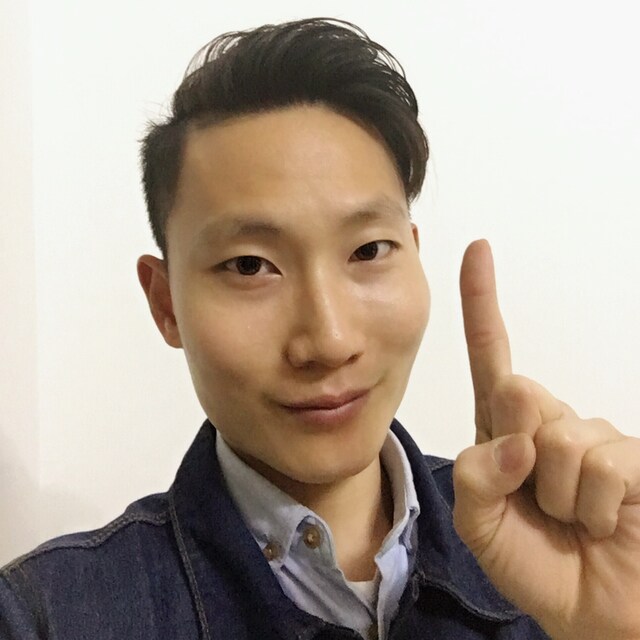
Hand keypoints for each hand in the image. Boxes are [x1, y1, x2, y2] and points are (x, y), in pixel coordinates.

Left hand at [452, 239, 639, 639]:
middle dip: (517, 454)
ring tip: (572, 518)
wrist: (589, 610)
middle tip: (536, 499)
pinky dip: (593, 508)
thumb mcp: (480, 525)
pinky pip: (599, 466)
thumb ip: (477, 479)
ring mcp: (593, 435)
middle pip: (515, 393)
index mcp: (503, 429)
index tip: (478, 249)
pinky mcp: (632, 458)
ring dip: (557, 496)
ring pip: (558, 439)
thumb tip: (515, 439)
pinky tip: (604, 521)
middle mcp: (547, 421)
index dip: (481, 303)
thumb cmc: (533, 561)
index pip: (490, 356)